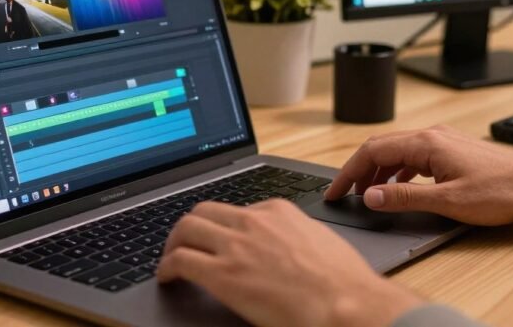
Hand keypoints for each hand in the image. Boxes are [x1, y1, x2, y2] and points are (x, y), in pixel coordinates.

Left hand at [158, 199, 422, 326]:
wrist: (346, 303)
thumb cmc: (343, 282)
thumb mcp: (319, 242)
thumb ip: (295, 237)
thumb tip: (287, 250)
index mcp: (279, 211)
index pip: (238, 209)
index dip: (223, 226)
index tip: (220, 238)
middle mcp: (254, 221)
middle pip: (205, 210)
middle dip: (191, 226)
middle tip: (185, 243)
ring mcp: (236, 246)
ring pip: (186, 228)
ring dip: (173, 243)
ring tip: (171, 259)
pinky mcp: (223, 275)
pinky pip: (180, 260)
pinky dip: (166, 267)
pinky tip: (167, 278)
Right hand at [324, 126, 512, 226]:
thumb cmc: (502, 192)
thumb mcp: (448, 202)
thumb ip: (405, 199)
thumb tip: (370, 196)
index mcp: (426, 143)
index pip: (372, 151)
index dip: (348, 172)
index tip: (336, 191)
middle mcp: (433, 135)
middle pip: (382, 147)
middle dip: (359, 171)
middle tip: (345, 194)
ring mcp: (444, 141)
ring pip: (398, 152)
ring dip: (379, 172)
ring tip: (368, 195)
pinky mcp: (453, 150)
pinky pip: (415, 157)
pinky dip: (398, 172)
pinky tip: (400, 188)